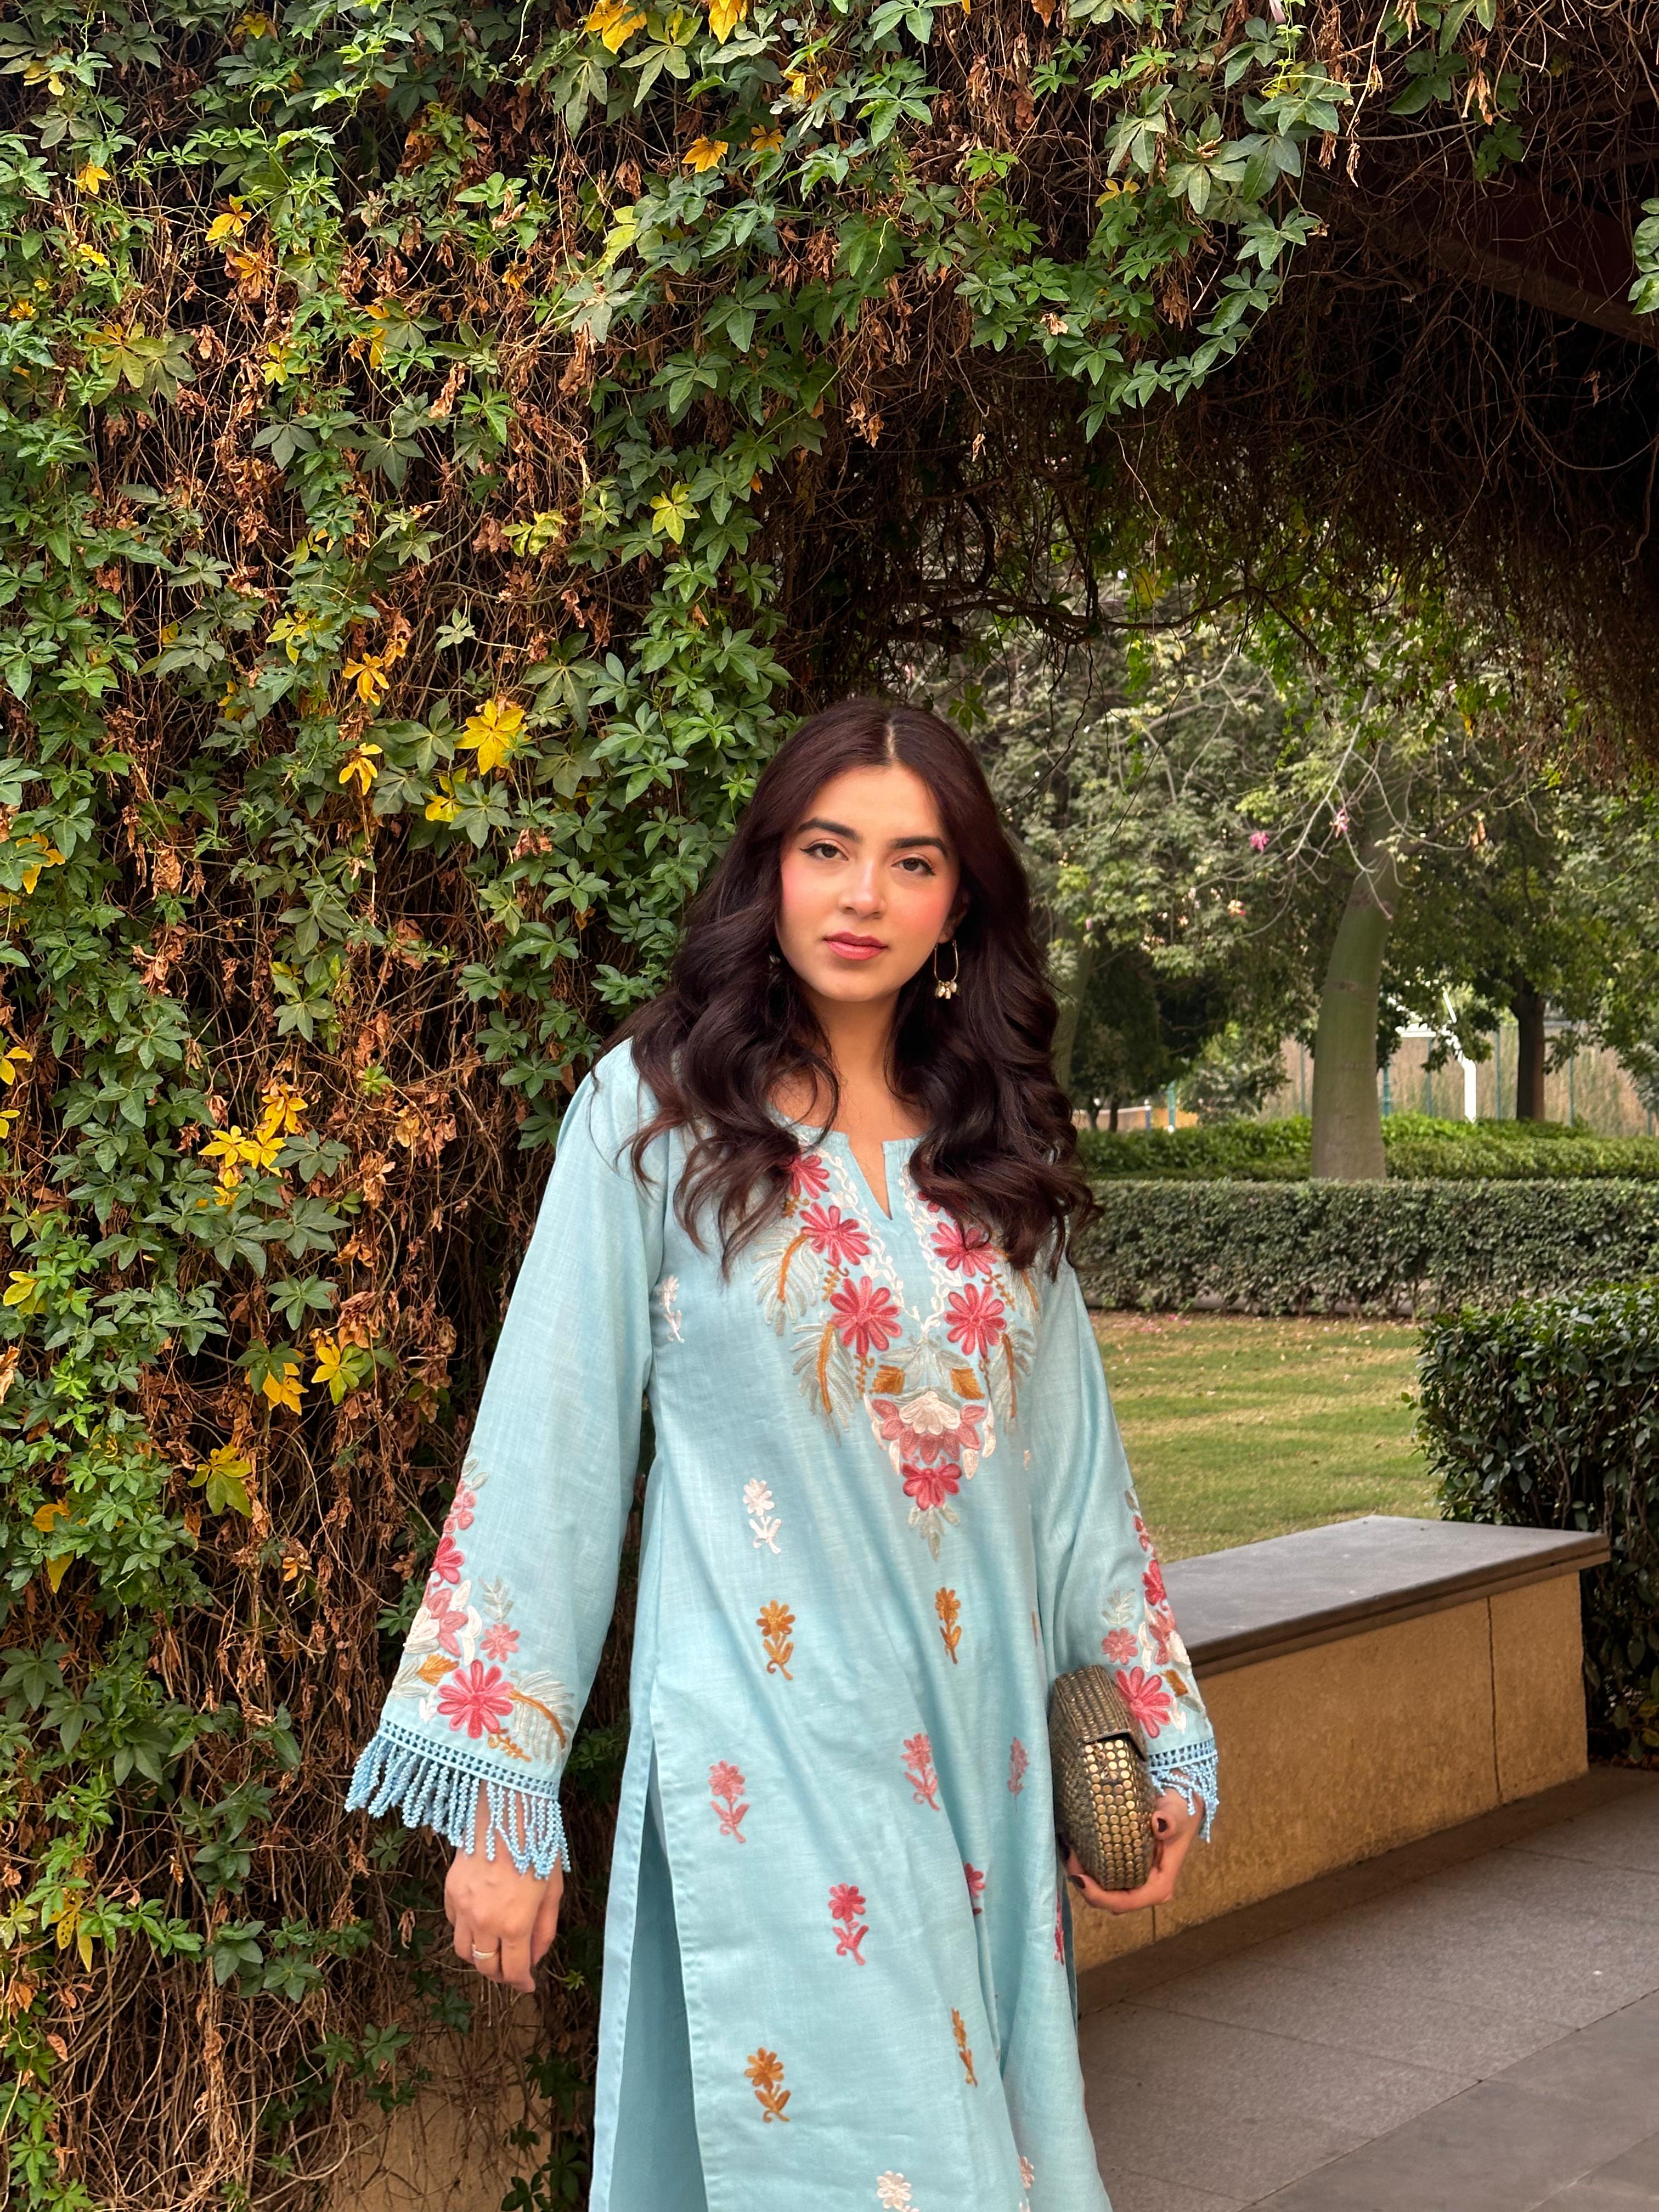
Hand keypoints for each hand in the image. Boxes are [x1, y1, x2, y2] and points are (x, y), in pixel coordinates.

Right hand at [445, 1794, 562, 1994]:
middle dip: (500, 1974)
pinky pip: (453, 1923)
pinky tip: (480, 1921)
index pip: (512, 1970)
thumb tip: (535, 1957)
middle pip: (484, 1966)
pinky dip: (465, 1930)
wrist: (508, 1807)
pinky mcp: (450, 1890)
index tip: (528, 1986)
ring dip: (479, 1956)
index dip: (521, 1983)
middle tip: (512, 1969)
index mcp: (514, 1923)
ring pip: (463, 1950)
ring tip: (495, 1948)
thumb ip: (545, 1929)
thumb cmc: (539, 1845)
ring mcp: (463, 1906)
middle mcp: (484, 1921)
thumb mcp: (554, 1889)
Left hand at [1065, 1786, 1202, 1915]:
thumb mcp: (1178, 1813)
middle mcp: (1145, 1889)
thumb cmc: (1179, 1811)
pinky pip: (1103, 1877)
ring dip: (1083, 1876)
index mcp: (1159, 1886)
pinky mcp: (1126, 1870)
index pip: (1125, 1903)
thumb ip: (1172, 1819)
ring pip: (1104, 1891)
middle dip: (1085, 1886)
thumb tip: (1160, 1824)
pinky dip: (1087, 1867)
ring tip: (1067, 1851)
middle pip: (1109, 1901)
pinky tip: (1075, 1848)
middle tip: (1068, 1856)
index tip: (1078, 1877)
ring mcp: (1135, 1881)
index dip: (1099, 1897)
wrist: (1179, 1804)